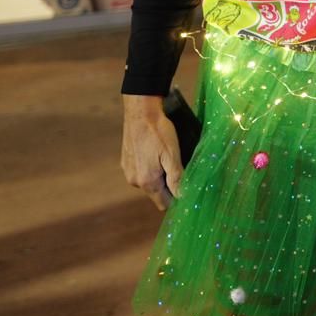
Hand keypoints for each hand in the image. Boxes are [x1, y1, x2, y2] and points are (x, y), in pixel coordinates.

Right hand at [120, 94, 182, 210]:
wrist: (140, 112)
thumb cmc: (158, 132)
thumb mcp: (172, 154)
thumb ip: (176, 178)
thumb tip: (183, 196)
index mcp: (147, 182)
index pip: (164, 203)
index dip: (177, 199)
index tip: (189, 190)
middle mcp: (134, 181)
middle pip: (157, 194)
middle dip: (170, 188)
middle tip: (184, 173)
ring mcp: (128, 171)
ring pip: (150, 183)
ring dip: (161, 177)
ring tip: (172, 161)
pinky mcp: (126, 162)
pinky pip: (142, 172)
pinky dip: (152, 168)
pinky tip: (158, 155)